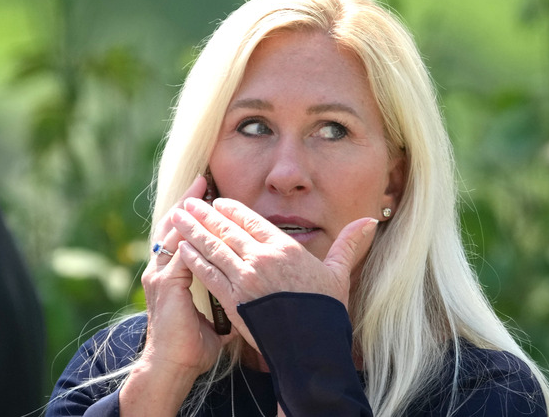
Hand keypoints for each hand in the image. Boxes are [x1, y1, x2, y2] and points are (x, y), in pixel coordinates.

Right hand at [122, 177, 232, 415]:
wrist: (173, 365)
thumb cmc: (194, 344)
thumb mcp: (214, 313)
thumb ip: (226, 295)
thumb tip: (250, 289)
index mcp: (175, 274)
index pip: (188, 238)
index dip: (200, 218)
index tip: (214, 199)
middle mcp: (165, 269)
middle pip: (177, 227)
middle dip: (192, 204)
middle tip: (204, 181)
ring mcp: (162, 274)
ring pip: (174, 233)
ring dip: (188, 211)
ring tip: (200, 190)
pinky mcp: (166, 283)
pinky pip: (178, 251)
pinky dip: (188, 233)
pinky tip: (199, 218)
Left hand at [172, 197, 377, 351]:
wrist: (310, 346)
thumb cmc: (326, 311)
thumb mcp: (339, 273)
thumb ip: (349, 244)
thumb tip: (371, 220)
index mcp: (285, 249)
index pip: (252, 221)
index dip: (232, 210)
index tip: (218, 202)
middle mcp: (262, 259)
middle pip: (227, 230)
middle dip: (204, 215)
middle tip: (187, 203)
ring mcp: (244, 279)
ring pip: (213, 248)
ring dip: (193, 231)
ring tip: (177, 218)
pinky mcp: (232, 300)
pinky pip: (207, 274)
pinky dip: (194, 259)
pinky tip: (182, 249)